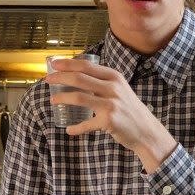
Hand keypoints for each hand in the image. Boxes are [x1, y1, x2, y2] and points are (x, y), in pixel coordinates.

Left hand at [47, 58, 177, 171]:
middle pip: (79, 78)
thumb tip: (78, 77)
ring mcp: (111, 105)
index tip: (53, 64)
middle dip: (60, 78)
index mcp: (114, 77)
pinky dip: (76, 128)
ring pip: (79, 98)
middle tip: (47, 80)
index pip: (86, 65)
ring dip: (62, 98)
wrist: (146, 131)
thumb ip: (103, 82)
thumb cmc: (130, 110)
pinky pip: (86, 124)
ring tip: (52, 100)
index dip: (67, 64)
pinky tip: (69, 129)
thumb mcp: (120, 90)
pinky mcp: (108, 121)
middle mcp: (113, 88)